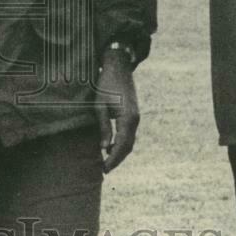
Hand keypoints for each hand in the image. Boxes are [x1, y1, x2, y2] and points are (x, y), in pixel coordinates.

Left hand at [95, 50, 139, 172]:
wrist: (118, 67)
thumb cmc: (106, 84)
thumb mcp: (100, 105)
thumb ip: (103, 127)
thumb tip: (104, 148)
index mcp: (128, 118)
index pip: (122, 145)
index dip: (113, 159)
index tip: (104, 169)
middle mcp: (135, 119)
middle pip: (128, 146)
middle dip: (117, 159)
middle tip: (104, 169)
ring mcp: (135, 117)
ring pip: (130, 140)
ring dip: (120, 152)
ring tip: (106, 161)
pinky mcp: (133, 114)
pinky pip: (129, 133)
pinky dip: (122, 142)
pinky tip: (111, 146)